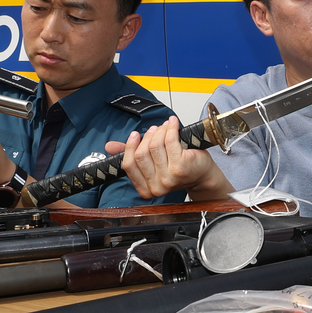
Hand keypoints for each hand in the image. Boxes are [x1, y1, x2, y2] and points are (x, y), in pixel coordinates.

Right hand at [106, 116, 231, 199]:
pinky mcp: (181, 166)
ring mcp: (169, 178)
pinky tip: (173, 124)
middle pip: (141, 154)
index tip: (134, 135)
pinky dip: (171, 128)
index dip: (129, 147)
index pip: (129, 165)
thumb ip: (131, 155)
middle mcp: (157, 186)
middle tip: (155, 130)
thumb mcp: (153, 163)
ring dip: (160, 131)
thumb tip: (109, 147)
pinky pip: (169, 141)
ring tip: (165, 127)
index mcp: (146, 189)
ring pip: (155, 146)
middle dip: (147, 137)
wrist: (202, 173)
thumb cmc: (180, 167)